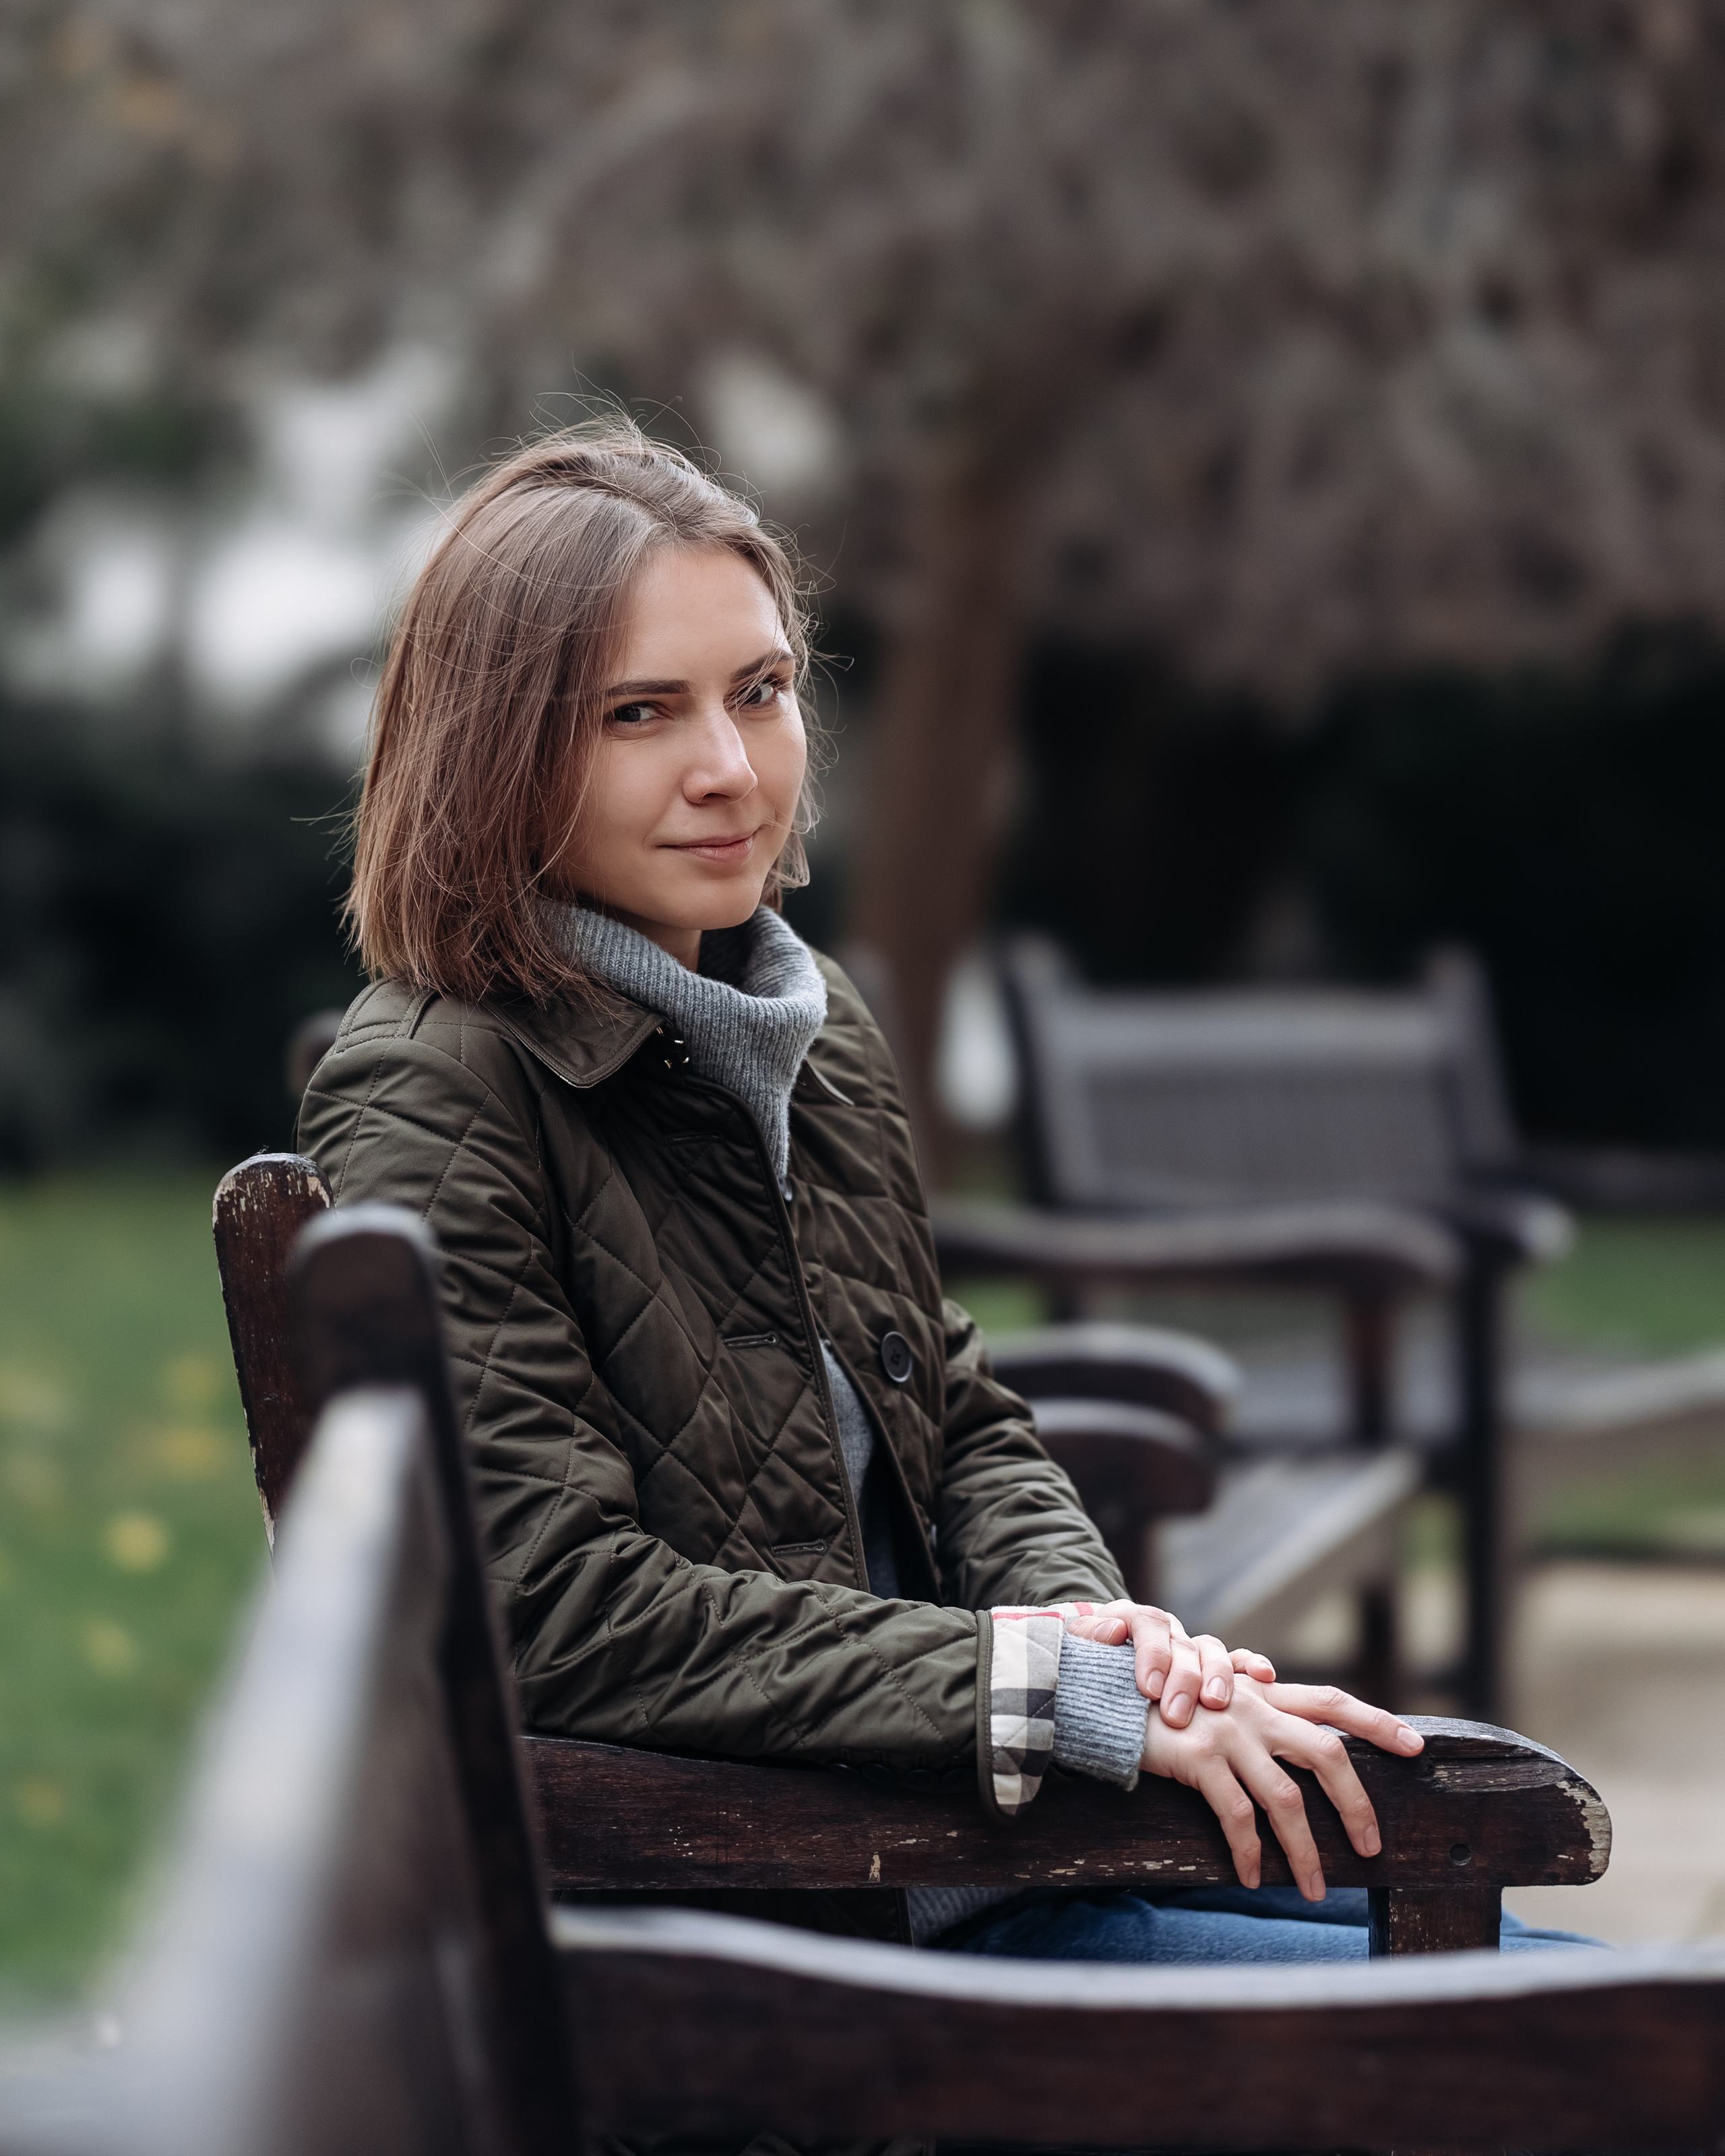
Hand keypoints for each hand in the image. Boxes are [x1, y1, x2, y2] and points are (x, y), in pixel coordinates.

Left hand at [1062, 1600, 1275, 1726]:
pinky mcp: (1212, 1666)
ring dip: (1217, 1676)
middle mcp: (1167, 1630)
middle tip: (1177, 1714)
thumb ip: (1087, 1637)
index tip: (1148, 1689)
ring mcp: (1191, 1647)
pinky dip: (1252, 1664)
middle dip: (1183, 1679)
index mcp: (1133, 1619)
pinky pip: (1238, 1660)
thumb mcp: (1078, 1649)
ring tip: (1215, 1703)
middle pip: (1183, 1644)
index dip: (1151, 1654)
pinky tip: (1263, 1676)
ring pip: (1212, 1650)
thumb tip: (1108, 1631)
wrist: (1099, 1659)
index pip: (1146, 1623)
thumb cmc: (1088, 1663)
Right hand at [1141, 1675, 1425, 1898]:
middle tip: (1370, 1847)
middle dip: (1355, 1803)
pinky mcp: (1199, 1758)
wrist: (1109, 1695)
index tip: (1417, 1747)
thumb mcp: (1213, 1702)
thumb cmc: (1165, 1706)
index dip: (1376, 1723)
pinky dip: (1249, 1851)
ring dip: (1303, 1850)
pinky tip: (1252, 1877)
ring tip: (1313, 1888)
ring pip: (1285, 1799)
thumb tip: (1295, 1748)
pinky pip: (1236, 1816)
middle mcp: (1254, 1708)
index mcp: (1263, 1695)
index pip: (1331, 1703)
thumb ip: (1254, 1716)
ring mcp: (1228, 1733)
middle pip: (1325, 1753)